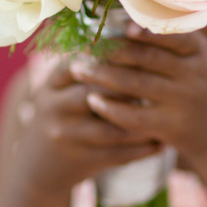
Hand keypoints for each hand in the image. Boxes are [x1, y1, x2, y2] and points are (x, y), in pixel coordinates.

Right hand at [17, 61, 162, 195]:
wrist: (37, 167)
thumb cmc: (64, 116)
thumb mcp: (62, 89)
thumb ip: (88, 67)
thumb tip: (132, 39)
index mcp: (52, 84)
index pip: (85, 63)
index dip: (116, 57)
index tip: (148, 53)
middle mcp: (54, 107)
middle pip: (99, 93)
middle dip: (134, 89)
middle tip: (164, 83)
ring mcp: (65, 136)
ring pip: (112, 128)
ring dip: (143, 123)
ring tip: (168, 115)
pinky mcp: (79, 161)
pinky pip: (116, 155)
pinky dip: (141, 150)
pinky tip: (161, 143)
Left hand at [69, 25, 206, 169]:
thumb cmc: (203, 88)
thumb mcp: (202, 60)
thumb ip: (176, 39)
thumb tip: (129, 17)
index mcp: (201, 51)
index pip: (172, 35)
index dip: (146, 31)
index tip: (120, 27)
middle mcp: (195, 74)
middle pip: (147, 58)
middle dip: (111, 51)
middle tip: (84, 46)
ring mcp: (184, 102)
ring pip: (136, 85)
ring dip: (102, 76)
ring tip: (78, 69)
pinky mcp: (172, 128)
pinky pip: (135, 116)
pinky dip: (111, 108)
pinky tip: (92, 100)